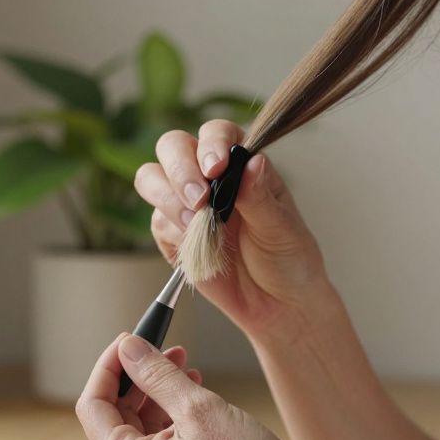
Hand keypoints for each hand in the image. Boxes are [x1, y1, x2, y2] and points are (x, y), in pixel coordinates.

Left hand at [74, 333, 302, 439]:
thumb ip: (157, 374)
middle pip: (113, 417)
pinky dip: (170, 417)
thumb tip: (129, 348)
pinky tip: (194, 393)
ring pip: (138, 429)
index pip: (93, 405)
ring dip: (156, 394)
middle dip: (137, 377)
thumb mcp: (199, 409)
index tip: (130, 340)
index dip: (109, 366)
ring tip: (185, 365)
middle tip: (165, 347)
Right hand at [135, 120, 328, 336]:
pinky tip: (197, 245)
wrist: (277, 305)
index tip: (216, 168)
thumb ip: (260, 197)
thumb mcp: (282, 228)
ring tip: (195, 224)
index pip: (216, 134)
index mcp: (241, 164)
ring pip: (152, 178)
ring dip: (168, 197)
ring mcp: (186, 204)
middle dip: (180, 169)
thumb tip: (253, 162)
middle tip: (199, 200)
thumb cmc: (288, 259)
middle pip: (173, 147)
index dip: (211, 144)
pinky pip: (157, 221)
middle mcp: (209, 177)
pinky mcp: (172, 234)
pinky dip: (173, 231)